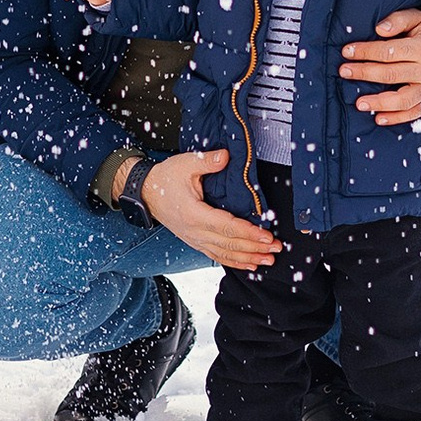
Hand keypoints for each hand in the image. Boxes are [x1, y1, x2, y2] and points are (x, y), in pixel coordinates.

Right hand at [141, 149, 279, 271]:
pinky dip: (234, 261)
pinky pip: (217, 255)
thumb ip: (207, 161)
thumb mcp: (185, 164)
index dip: (248, 233)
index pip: (227, 227)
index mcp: (194, 214)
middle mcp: (195, 231)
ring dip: (248, 258)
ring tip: (268, 260)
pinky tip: (249, 264)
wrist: (144, 192)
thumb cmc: (165, 178)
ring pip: (224, 253)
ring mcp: (194, 239)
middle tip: (276, 248)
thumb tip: (226, 156)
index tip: (267, 235)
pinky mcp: (195, 241)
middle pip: (229, 244)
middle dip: (255, 248)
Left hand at [341, 8, 420, 125]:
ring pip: (403, 100)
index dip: (365, 52)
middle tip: (344, 72)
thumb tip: (378, 30)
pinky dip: (397, 118)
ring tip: (359, 103)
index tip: (347, 52)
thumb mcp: (419, 18)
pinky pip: (415, 113)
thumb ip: (398, 20)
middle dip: (365, 73)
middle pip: (391, 75)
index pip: (388, 52)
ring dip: (379, 103)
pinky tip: (379, 119)